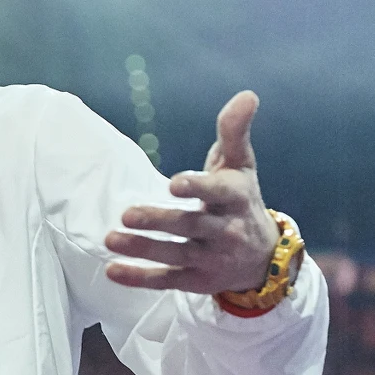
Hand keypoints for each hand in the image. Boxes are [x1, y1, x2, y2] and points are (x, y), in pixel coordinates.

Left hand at [105, 90, 278, 293]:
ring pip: (176, 254)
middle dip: (160, 220)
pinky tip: (112, 271)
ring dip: (143, 249)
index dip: (197, 188)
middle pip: (191, 226)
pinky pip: (168, 280)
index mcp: (235, 197)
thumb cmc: (240, 199)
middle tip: (127, 214)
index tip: (174, 184)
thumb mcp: (240, 165)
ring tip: (111, 239)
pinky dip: (141, 278)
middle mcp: (226, 230)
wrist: (263, 257)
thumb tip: (247, 94)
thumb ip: (234, 132)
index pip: (218, 193)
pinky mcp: (196, 280)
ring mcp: (211, 259)